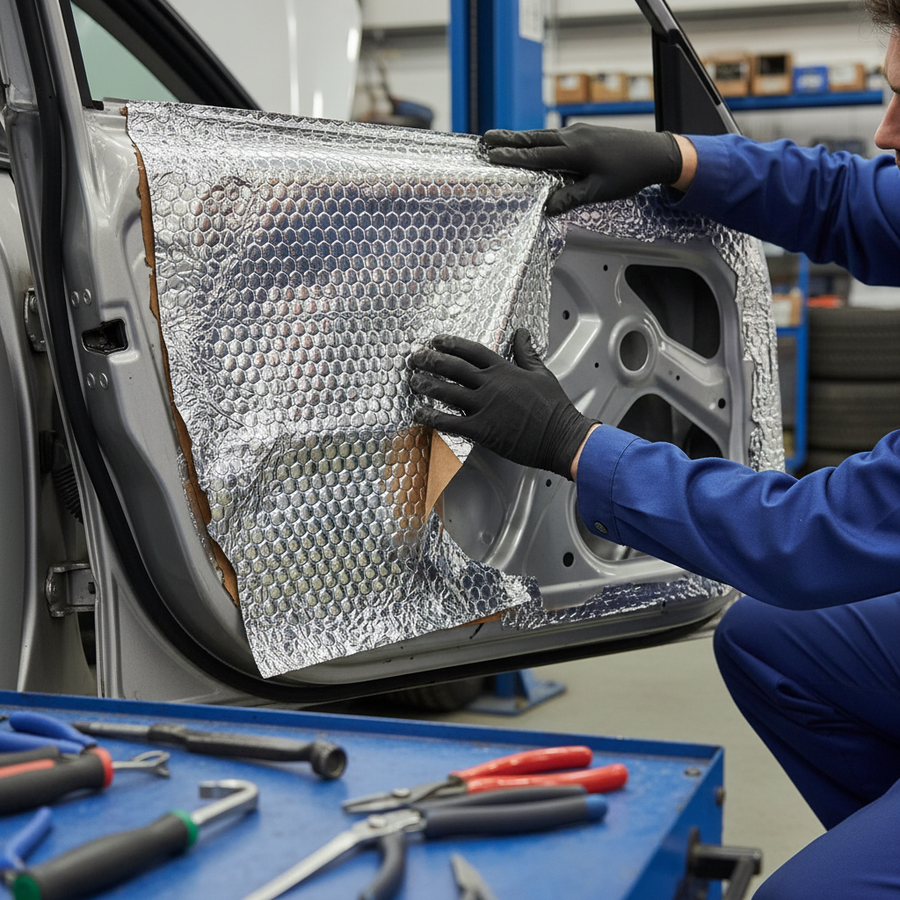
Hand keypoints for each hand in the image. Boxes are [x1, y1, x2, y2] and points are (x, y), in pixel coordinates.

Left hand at [408, 329, 597, 479]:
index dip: (451, 344)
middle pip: (453, 367)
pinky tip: (419, 413)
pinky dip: (431, 416)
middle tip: (415, 358)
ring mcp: (484, 406)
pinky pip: (449, 421)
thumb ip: (527, 352)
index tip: (436, 341)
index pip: (471, 350)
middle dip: (430, 360)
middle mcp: (491, 385)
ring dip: (426, 385)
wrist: (561, 436)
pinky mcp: (481, 429)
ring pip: (446, 392)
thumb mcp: (541, 373)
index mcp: (504, 370)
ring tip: (413, 381)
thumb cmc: (554, 409)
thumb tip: (523, 334)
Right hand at [483, 123, 682, 214]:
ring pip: (543, 135)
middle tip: (485, 140)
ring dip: (520, 138)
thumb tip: (546, 208)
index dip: (512, 157)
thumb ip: (571, 198)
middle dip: (507, 140)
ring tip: (501, 140)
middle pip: (533, 139)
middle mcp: (573, 137)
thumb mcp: (599, 192)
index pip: (536, 155)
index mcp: (575, 152)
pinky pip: (554, 136)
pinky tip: (533, 144)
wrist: (656, 153)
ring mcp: (579, 132)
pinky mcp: (585, 133)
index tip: (492, 156)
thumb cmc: (630, 173)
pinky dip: (538, 140)